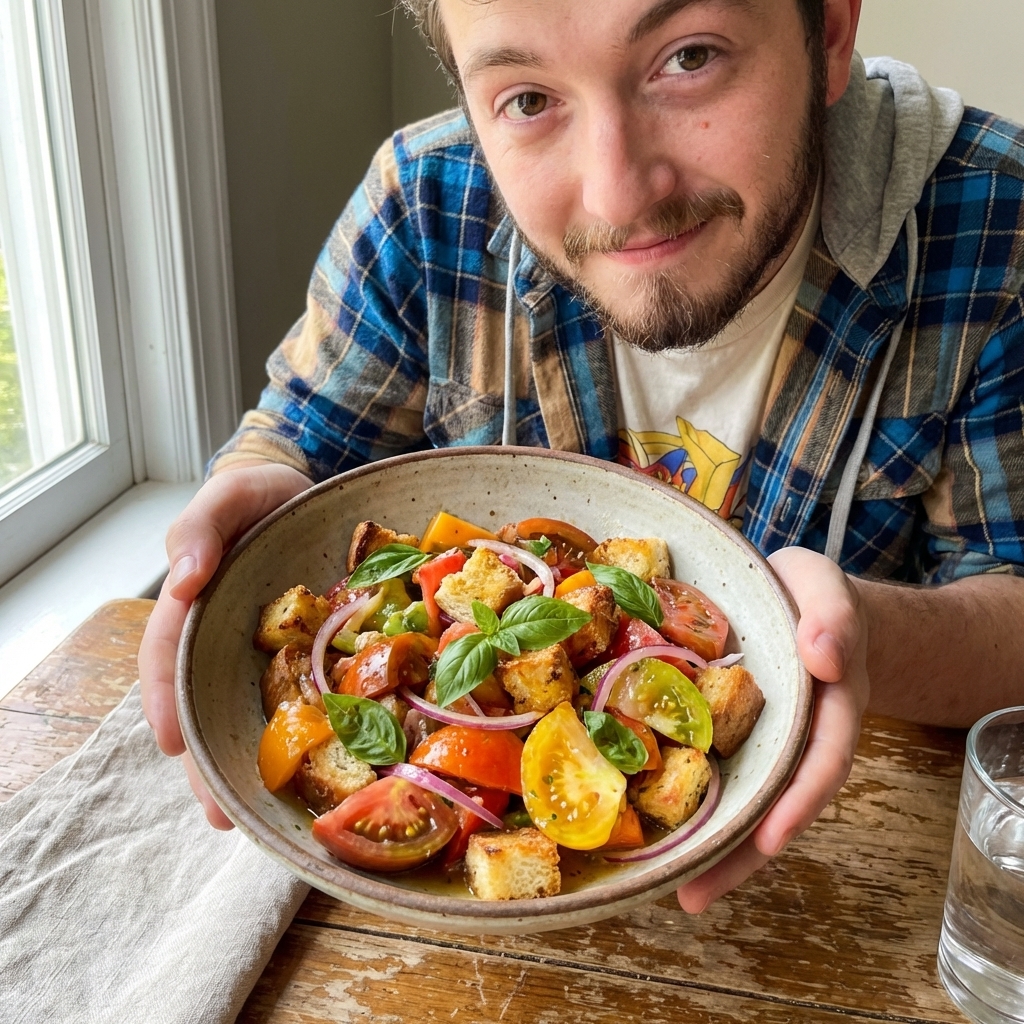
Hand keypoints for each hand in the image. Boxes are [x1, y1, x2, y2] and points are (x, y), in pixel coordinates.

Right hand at [138, 461, 311, 828]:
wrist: (315, 491)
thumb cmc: (260, 495)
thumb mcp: (229, 496)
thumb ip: (199, 528)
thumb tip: (184, 578)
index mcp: (198, 608)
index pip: (170, 660)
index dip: (169, 703)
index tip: (172, 746)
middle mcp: (228, 640)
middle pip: (208, 706)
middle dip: (208, 762)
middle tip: (219, 815)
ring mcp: (271, 652)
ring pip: (254, 715)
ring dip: (252, 765)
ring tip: (259, 817)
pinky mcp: (313, 655)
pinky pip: (308, 698)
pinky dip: (309, 735)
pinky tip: (325, 771)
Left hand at [676, 545, 868, 912]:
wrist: (795, 600)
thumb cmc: (811, 596)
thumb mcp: (826, 589)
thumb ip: (834, 617)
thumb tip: (824, 656)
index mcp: (830, 708)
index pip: (823, 762)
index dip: (799, 803)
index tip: (770, 839)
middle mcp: (797, 739)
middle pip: (778, 805)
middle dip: (742, 856)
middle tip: (697, 894)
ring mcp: (762, 745)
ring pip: (743, 803)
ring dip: (714, 850)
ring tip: (673, 889)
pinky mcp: (726, 737)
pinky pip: (711, 775)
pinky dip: (690, 807)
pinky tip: (654, 834)